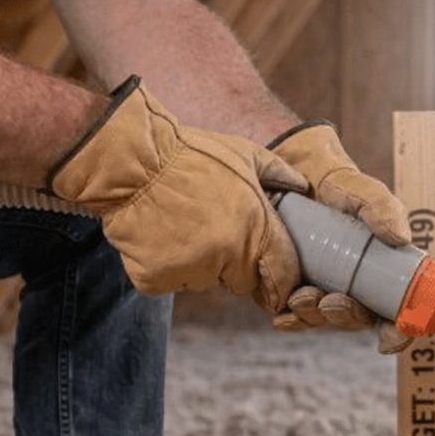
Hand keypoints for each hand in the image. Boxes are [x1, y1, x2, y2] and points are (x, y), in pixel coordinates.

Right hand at [48, 76, 306, 310]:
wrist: (131, 161)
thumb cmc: (191, 154)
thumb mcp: (245, 154)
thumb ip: (280, 174)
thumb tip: (303, 187)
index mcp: (256, 231)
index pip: (283, 277)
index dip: (281, 280)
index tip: (273, 278)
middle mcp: (227, 258)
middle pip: (241, 281)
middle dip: (234, 264)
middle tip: (212, 230)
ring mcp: (190, 272)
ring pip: (204, 281)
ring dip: (199, 264)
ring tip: (182, 224)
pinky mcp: (155, 280)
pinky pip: (168, 281)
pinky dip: (164, 266)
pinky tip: (158, 235)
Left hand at [268, 122, 413, 351]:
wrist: (290, 172)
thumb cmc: (335, 183)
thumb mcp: (362, 191)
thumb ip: (383, 206)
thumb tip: (399, 237)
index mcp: (382, 271)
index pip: (398, 309)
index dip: (400, 330)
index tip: (391, 335)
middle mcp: (355, 285)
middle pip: (359, 319)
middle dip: (346, 318)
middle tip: (331, 302)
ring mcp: (324, 289)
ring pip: (325, 320)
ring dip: (315, 317)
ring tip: (302, 297)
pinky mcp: (293, 289)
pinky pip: (295, 315)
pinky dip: (291, 319)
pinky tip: (283, 315)